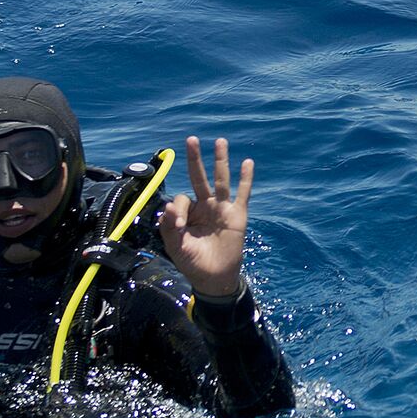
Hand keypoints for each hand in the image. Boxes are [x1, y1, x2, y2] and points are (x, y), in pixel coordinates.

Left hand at [156, 135, 254, 298]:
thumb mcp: (176, 246)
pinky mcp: (238, 215)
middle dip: (195, 159)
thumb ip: (169, 227)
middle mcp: (205, 206)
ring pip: (221, 180)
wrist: (215, 278)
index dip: (178, 210)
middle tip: (191, 139)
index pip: (182, 199)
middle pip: (199, 177)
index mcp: (188, 213)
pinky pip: (242, 193)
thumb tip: (169, 206)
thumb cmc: (193, 262)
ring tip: (220, 141)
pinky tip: (247, 163)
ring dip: (220, 160)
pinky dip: (246, 179)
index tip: (179, 227)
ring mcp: (222, 209)